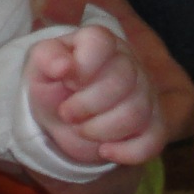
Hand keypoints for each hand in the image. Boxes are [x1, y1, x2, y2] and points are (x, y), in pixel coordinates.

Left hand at [27, 24, 164, 165]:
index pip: (101, 42)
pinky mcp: (153, 126)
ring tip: (82, 129)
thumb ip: (47, 58)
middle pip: (122, 81)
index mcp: (100, 43)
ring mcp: (146, 95)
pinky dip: (126, 152)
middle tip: (66, 113)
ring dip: (100, 130)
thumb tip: (63, 66)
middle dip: (86, 105)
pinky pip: (152, 141)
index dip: (82, 66)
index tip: (66, 81)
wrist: (65, 120)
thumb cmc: (55, 87)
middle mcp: (129, 64)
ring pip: (135, 113)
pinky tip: (104, 150)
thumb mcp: (40, 68)